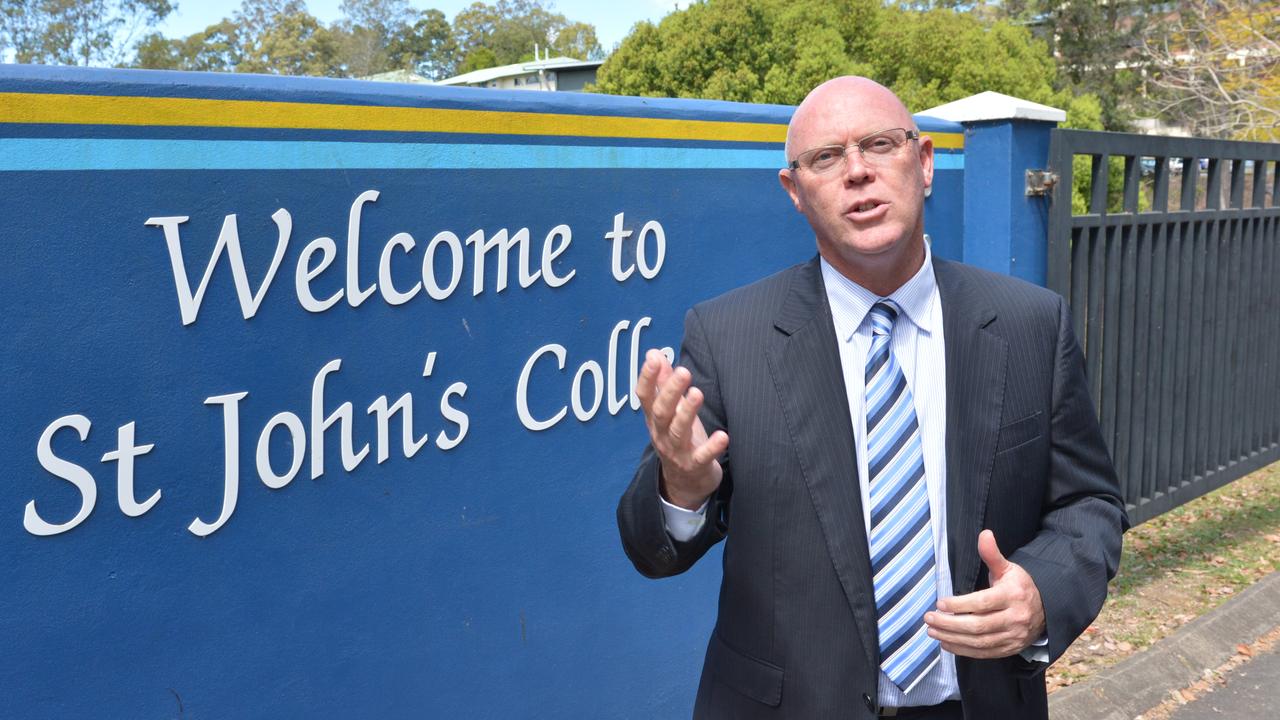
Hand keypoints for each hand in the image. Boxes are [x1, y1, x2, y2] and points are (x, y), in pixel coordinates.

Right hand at [634, 348, 728, 509]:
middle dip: (670, 391)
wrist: (685, 483)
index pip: (645, 396)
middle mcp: (662, 434)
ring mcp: (677, 451)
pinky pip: (702, 457)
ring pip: (678, 431)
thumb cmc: (679, 439)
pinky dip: (712, 447)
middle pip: (661, 412)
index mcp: (654, 419)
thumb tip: (654, 353)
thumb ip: (663, 383)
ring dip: (687, 412)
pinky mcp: (695, 466)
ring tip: (697, 393)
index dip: (647, 377)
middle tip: (684, 372)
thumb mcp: (670, 411)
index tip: (654, 358)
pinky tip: (722, 436)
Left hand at [923, 530, 1045, 658]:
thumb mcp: (1008, 568)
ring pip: (979, 642)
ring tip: (932, 631)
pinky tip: (946, 643)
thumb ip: (992, 554)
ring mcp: (1013, 637)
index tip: (940, 603)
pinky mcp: (1010, 649)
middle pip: (978, 626)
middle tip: (929, 618)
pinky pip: (984, 653)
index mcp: (1013, 595)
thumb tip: (984, 533)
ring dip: (952, 638)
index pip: (983, 603)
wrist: (1046, 610)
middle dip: (950, 624)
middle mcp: (1015, 618)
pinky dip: (963, 650)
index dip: (960, 605)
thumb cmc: (1019, 586)